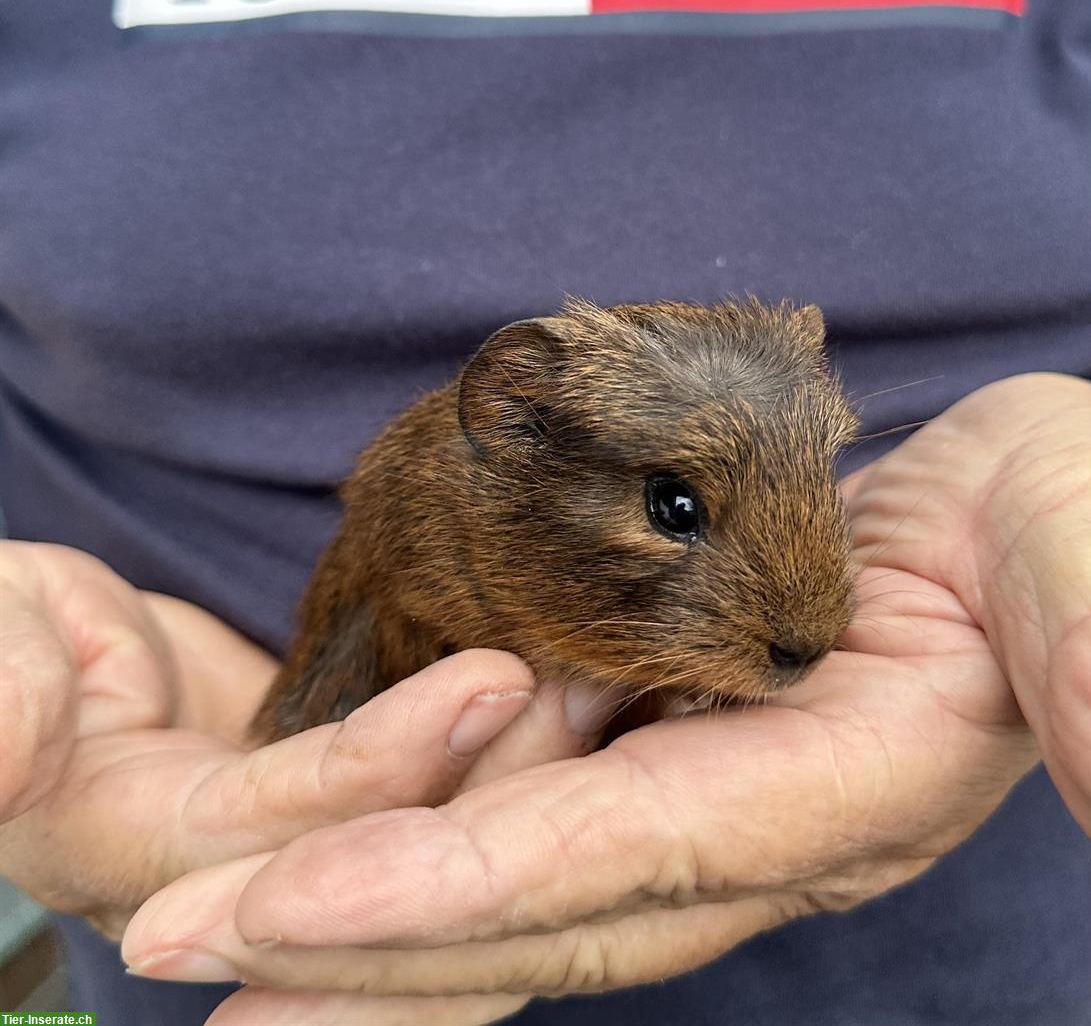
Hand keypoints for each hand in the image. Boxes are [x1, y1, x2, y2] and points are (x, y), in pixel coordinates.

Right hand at [0, 542, 606, 951]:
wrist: (45, 656)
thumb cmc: (5, 638)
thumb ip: (0, 689)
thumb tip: (6, 748)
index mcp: (130, 844)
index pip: (282, 825)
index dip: (379, 764)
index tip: (488, 679)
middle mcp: (222, 874)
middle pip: (381, 855)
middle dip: (494, 786)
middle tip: (595, 688)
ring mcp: (285, 841)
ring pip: (423, 838)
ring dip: (518, 772)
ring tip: (608, 684)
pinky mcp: (325, 795)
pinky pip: (424, 794)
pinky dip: (498, 756)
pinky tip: (574, 699)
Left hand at [120, 374, 1090, 1024]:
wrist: (1022, 503)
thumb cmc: (1060, 522)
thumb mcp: (1083, 570)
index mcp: (828, 798)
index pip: (611, 864)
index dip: (449, 894)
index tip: (281, 914)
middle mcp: (741, 824)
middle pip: (523, 905)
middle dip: (347, 938)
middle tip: (173, 953)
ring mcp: (695, 784)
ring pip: (501, 862)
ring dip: (356, 894)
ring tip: (204, 920)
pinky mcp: (666, 731)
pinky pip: (525, 793)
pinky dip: (418, 820)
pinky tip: (321, 832)